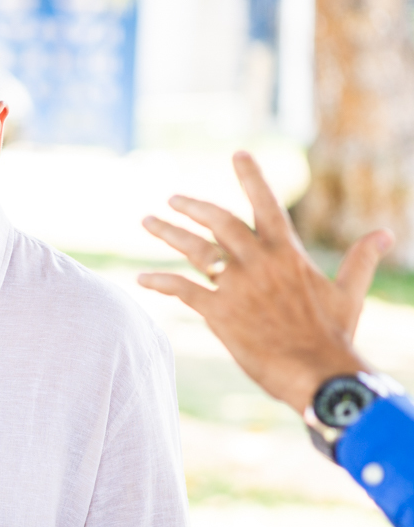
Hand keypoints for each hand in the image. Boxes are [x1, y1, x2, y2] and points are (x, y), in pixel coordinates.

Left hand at [138, 150, 392, 412]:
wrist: (315, 371)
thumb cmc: (333, 335)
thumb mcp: (349, 292)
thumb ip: (360, 260)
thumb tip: (384, 234)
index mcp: (287, 252)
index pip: (266, 204)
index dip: (252, 178)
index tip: (238, 155)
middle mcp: (257, 261)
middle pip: (218, 221)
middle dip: (193, 207)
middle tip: (173, 199)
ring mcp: (235, 285)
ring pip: (194, 249)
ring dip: (168, 233)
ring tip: (148, 221)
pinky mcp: (217, 311)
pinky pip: (181, 289)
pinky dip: (159, 282)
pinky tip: (142, 279)